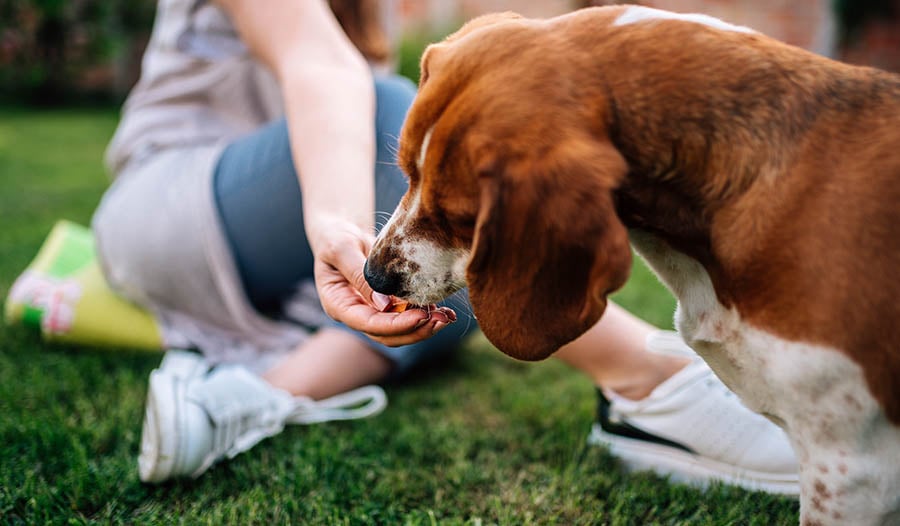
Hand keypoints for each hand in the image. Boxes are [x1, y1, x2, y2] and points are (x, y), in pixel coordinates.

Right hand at [312, 221, 454, 345]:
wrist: (341, 232)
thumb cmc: (336, 237)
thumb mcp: (342, 249)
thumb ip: (359, 275)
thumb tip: (384, 304)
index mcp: (338, 305)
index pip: (369, 324)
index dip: (396, 325)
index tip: (421, 316)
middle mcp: (355, 314)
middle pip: (386, 335)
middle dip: (415, 330)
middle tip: (442, 320)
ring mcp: (371, 311)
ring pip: (399, 331)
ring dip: (424, 327)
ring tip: (447, 316)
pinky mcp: (386, 305)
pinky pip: (406, 316)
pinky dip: (425, 315)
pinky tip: (443, 310)